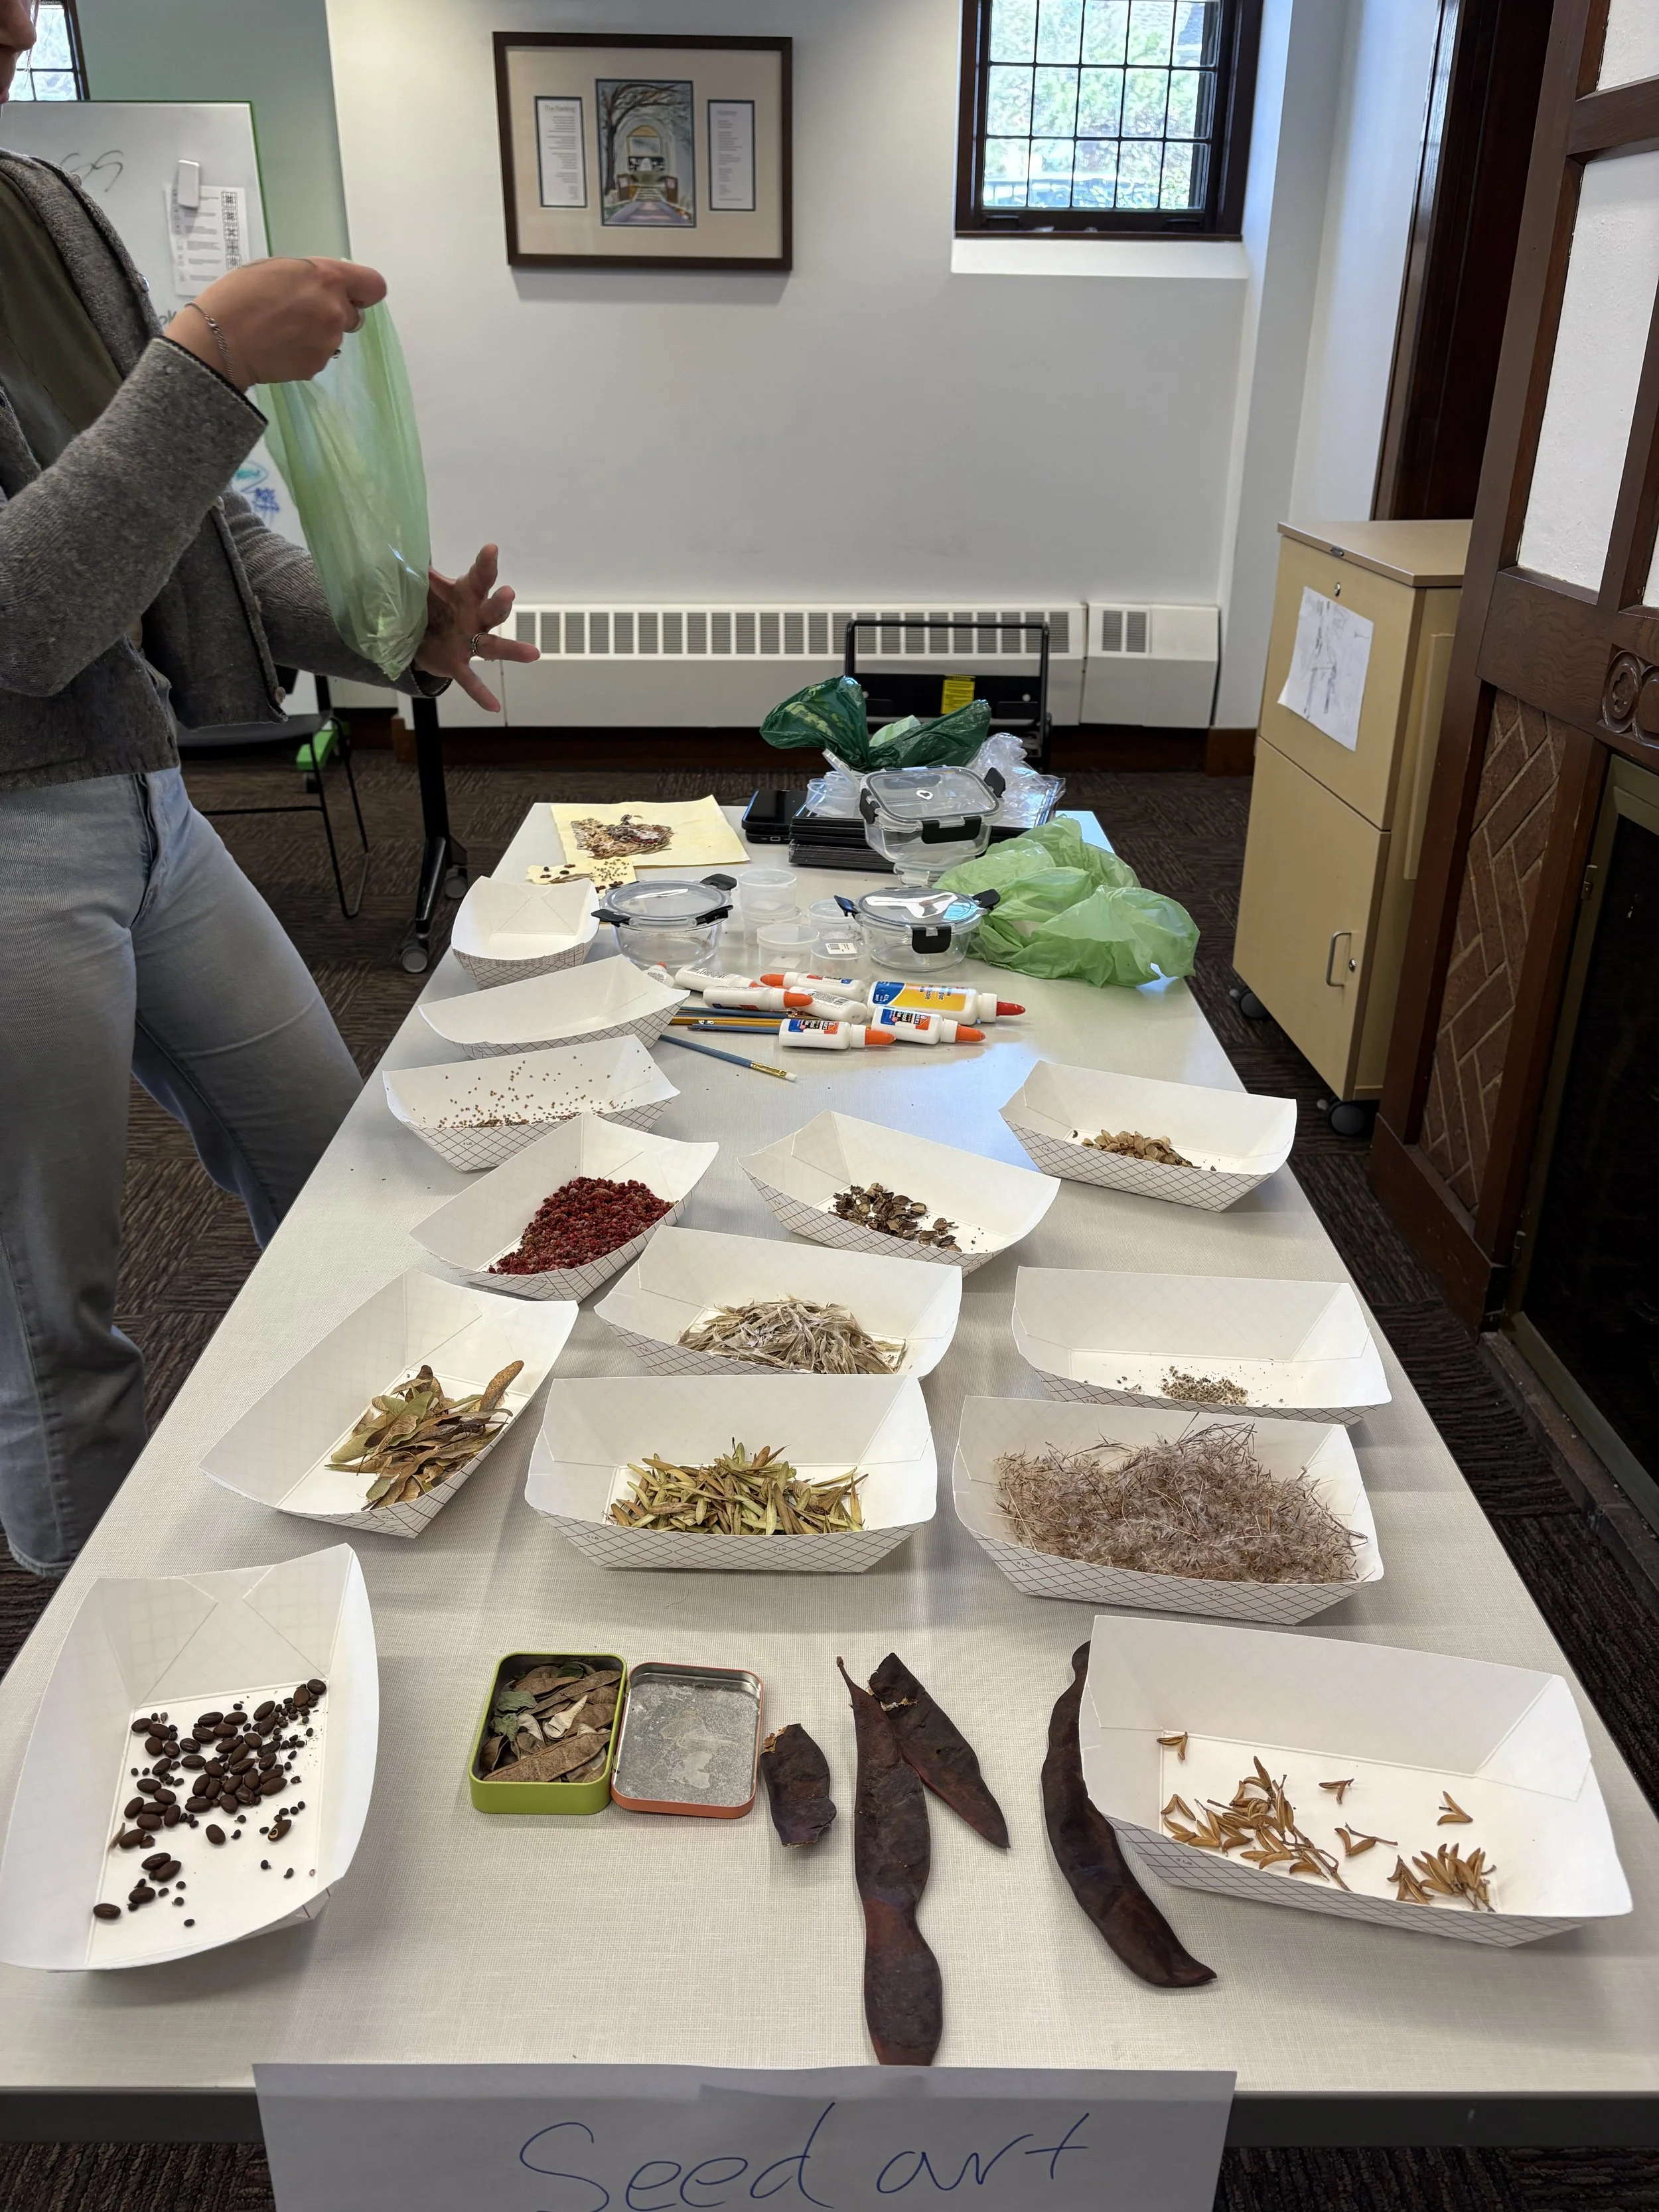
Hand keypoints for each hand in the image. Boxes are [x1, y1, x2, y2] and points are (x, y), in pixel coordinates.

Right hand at [162, 256, 387, 389]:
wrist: (219, 340)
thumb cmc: (239, 295)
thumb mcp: (277, 268)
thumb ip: (311, 277)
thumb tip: (326, 289)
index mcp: (327, 279)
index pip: (373, 286)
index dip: (362, 290)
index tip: (348, 293)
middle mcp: (335, 311)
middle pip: (354, 314)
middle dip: (334, 312)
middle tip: (302, 312)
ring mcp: (328, 342)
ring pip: (335, 336)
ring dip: (318, 332)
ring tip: (284, 330)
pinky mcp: (317, 366)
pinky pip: (320, 355)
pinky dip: (306, 351)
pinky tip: (280, 346)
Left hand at [414, 545, 538, 712]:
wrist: (420, 636)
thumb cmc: (431, 606)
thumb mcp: (421, 586)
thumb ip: (415, 570)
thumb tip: (400, 546)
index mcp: (466, 594)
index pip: (479, 577)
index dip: (486, 563)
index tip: (491, 548)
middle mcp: (475, 618)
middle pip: (493, 610)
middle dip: (501, 603)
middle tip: (509, 593)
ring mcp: (470, 643)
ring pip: (493, 647)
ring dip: (511, 649)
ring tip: (533, 653)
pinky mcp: (458, 665)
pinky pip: (470, 681)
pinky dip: (481, 693)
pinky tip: (494, 707)